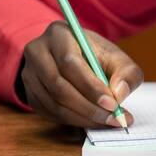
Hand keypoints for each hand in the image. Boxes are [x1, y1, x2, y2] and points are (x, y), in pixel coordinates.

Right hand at [20, 21, 143, 127]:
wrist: (72, 56)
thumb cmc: (96, 56)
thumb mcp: (116, 57)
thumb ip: (126, 72)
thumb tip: (120, 93)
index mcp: (59, 34)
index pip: (70, 63)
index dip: (91, 86)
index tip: (113, 104)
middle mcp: (37, 52)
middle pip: (59, 86)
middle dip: (89, 107)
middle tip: (113, 118)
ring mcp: (29, 74)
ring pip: (53, 103)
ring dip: (83, 117)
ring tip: (107, 121)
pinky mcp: (30, 93)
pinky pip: (50, 113)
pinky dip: (73, 121)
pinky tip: (92, 121)